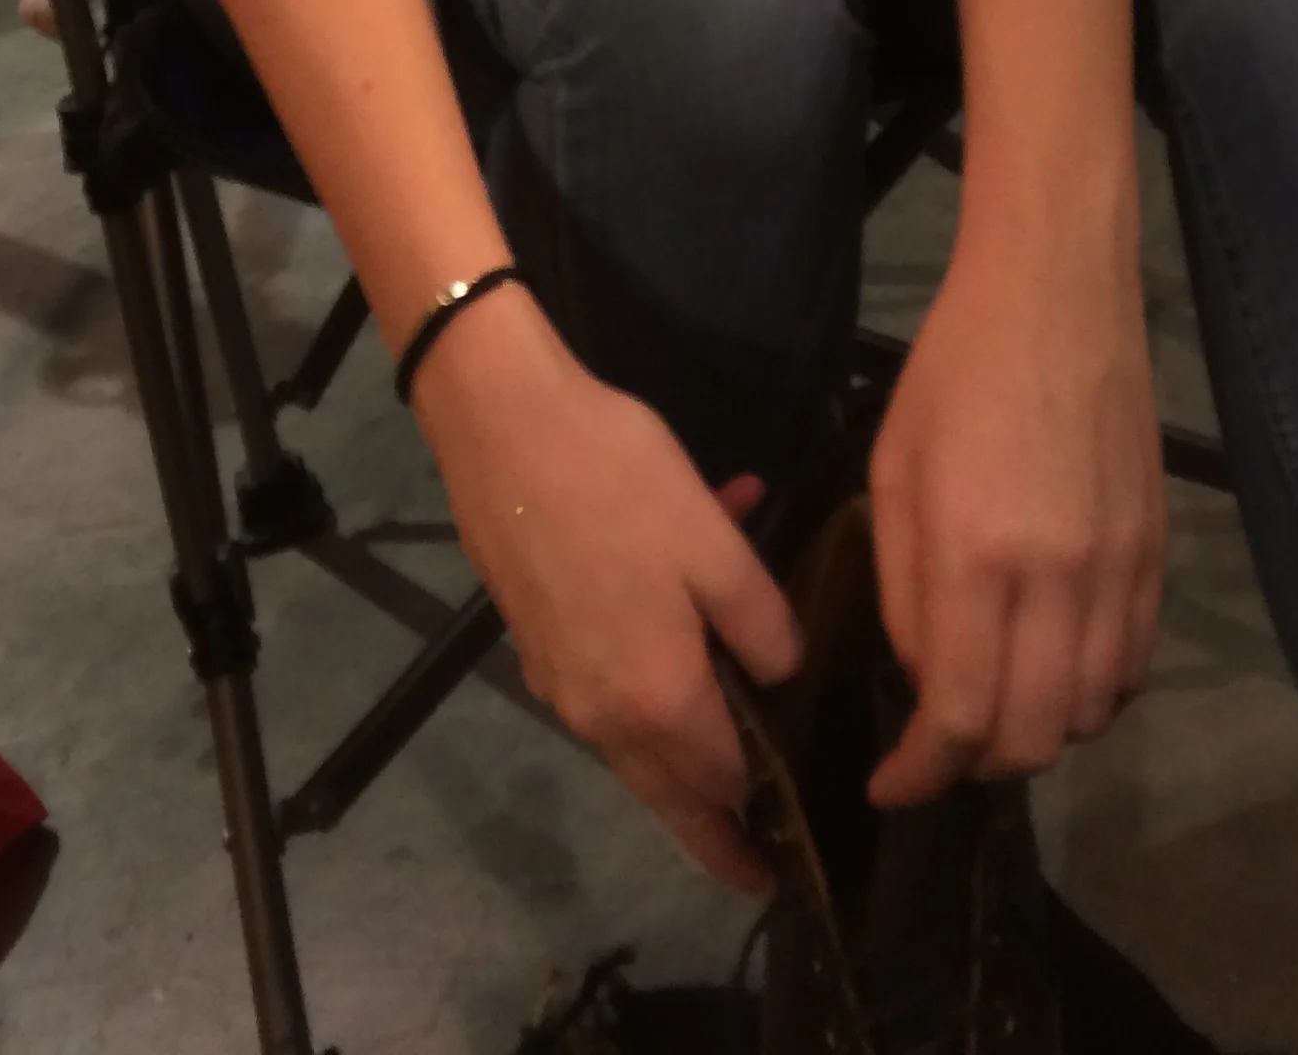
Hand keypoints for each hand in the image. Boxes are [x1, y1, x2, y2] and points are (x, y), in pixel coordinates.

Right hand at [413, 290, 798, 890]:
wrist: (503, 427)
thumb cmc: (621, 483)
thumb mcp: (716, 548)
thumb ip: (763, 627)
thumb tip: (783, 679)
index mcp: (656, 700)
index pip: (721, 787)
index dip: (764, 814)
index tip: (793, 848)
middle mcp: (599, 713)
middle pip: (666, 795)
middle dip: (714, 837)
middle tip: (755, 870)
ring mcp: (557, 680)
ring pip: (634, 744)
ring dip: (684, 749)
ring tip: (736, 738)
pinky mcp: (535, 639)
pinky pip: (606, 686)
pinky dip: (649, 678)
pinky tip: (682, 617)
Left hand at [866, 225, 1164, 804]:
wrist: (1057, 292)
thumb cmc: (955, 368)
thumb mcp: (893, 469)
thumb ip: (902, 589)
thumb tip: (923, 679)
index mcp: (975, 553)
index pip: (958, 715)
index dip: (921, 774)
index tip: (890, 788)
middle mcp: (1058, 577)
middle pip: (1034, 737)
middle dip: (978, 766)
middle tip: (941, 749)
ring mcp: (1120, 569)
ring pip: (1092, 714)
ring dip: (1040, 733)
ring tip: (998, 707)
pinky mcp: (1158, 552)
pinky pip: (1134, 666)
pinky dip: (1094, 693)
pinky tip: (1057, 667)